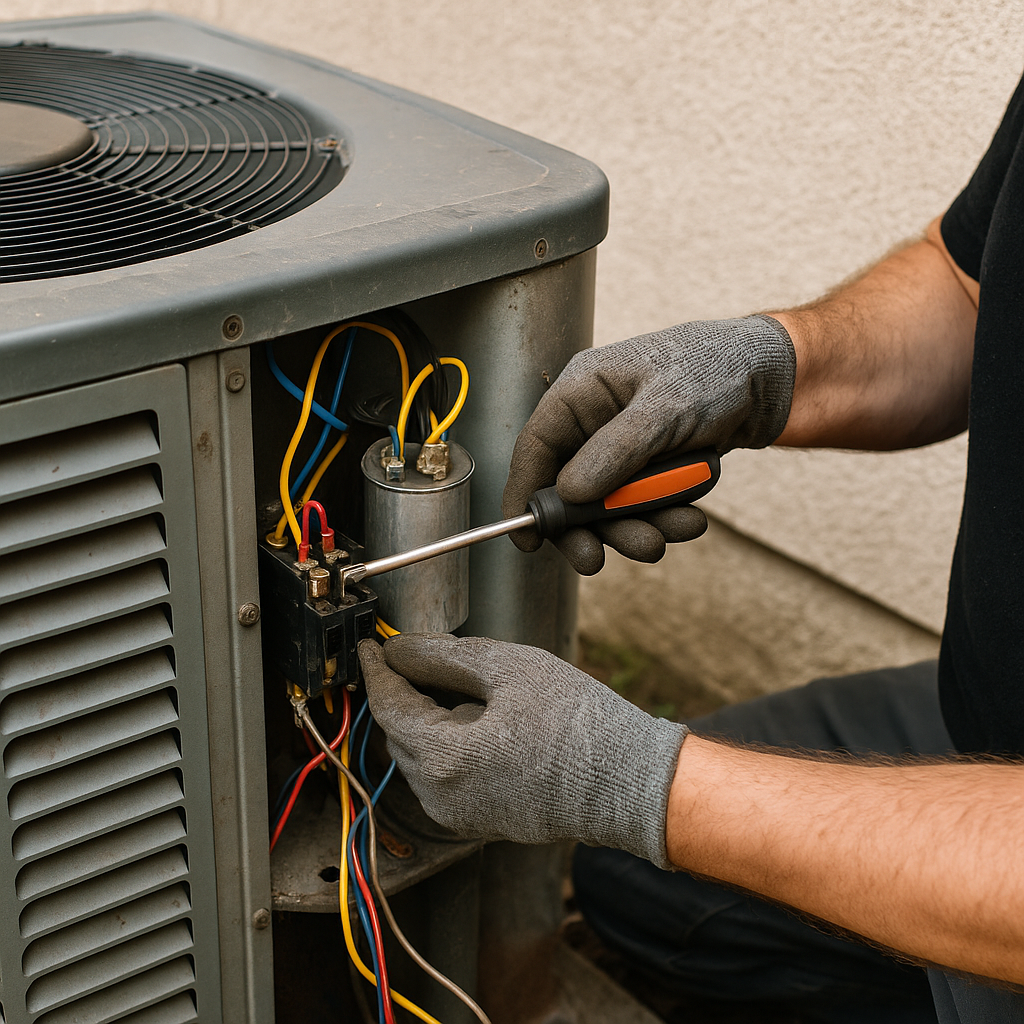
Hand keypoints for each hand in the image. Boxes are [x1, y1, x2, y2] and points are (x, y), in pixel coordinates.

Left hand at [358, 634, 687, 867]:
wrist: (629, 783)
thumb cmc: (579, 725)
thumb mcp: (509, 670)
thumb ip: (444, 656)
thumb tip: (401, 649)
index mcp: (443, 759)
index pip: (387, 705)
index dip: (377, 668)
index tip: (374, 645)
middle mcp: (441, 797)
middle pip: (400, 731)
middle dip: (408, 692)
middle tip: (428, 656)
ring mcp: (458, 815)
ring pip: (421, 755)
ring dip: (432, 719)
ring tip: (479, 692)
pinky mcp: (478, 822)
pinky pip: (445, 776)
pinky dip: (451, 744)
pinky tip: (490, 722)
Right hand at [502, 315, 794, 573]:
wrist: (770, 379)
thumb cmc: (716, 370)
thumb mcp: (666, 408)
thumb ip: (616, 450)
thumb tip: (570, 492)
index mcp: (582, 391)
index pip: (535, 446)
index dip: (524, 494)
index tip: (526, 539)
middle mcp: (593, 422)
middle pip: (567, 488)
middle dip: (588, 526)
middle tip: (598, 559)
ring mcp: (620, 448)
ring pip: (606, 506)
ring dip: (633, 528)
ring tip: (669, 536)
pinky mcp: (645, 469)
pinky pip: (639, 508)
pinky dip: (661, 520)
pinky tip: (689, 519)